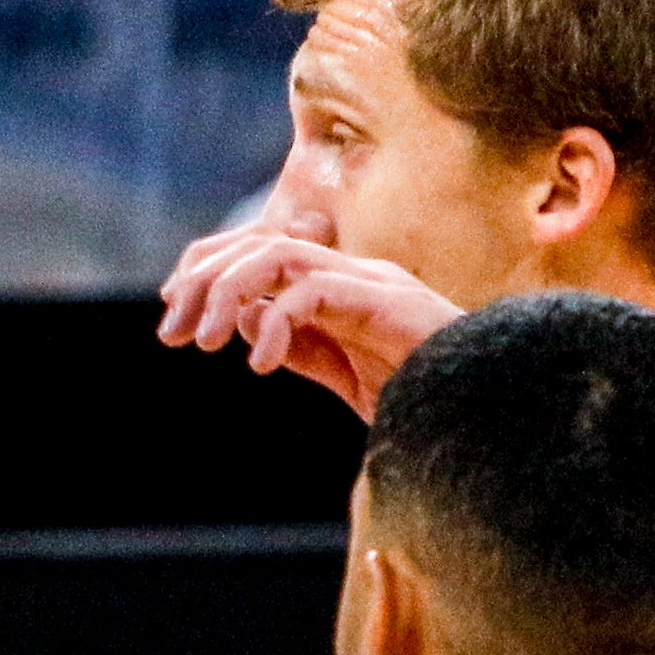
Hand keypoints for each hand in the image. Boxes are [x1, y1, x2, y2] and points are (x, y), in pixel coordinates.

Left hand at [157, 219, 456, 419]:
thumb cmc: (425, 395)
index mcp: (340, 285)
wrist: (483, 411)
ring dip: (229, 292)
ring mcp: (369, 281)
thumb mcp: (342, 372)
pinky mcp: (383, 300)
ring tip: (206, 342)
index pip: (262, 251)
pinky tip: (258, 362)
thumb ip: (299, 345)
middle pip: (260, 244)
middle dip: (205, 280)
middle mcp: (352, 272)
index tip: (173, 311)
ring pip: (278, 254)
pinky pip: (312, 290)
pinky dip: (275, 322)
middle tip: (171, 331)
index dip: (210, 270)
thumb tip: (248, 323)